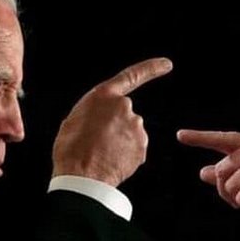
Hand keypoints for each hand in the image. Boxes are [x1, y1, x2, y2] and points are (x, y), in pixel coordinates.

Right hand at [52, 57, 172, 185]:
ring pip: (130, 133)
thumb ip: (95, 113)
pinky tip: (112, 161)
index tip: (166, 64)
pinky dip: (126, 155)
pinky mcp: (142, 146)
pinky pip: (135, 149)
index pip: (132, 76)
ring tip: (102, 153)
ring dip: (120, 142)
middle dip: (116, 126)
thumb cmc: (72, 150)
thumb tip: (102, 120)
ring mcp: (136, 127)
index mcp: (104, 96)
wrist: (82, 176)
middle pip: (125, 114)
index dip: (151, 69)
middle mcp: (124, 107)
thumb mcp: (74, 120)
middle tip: (98, 141)